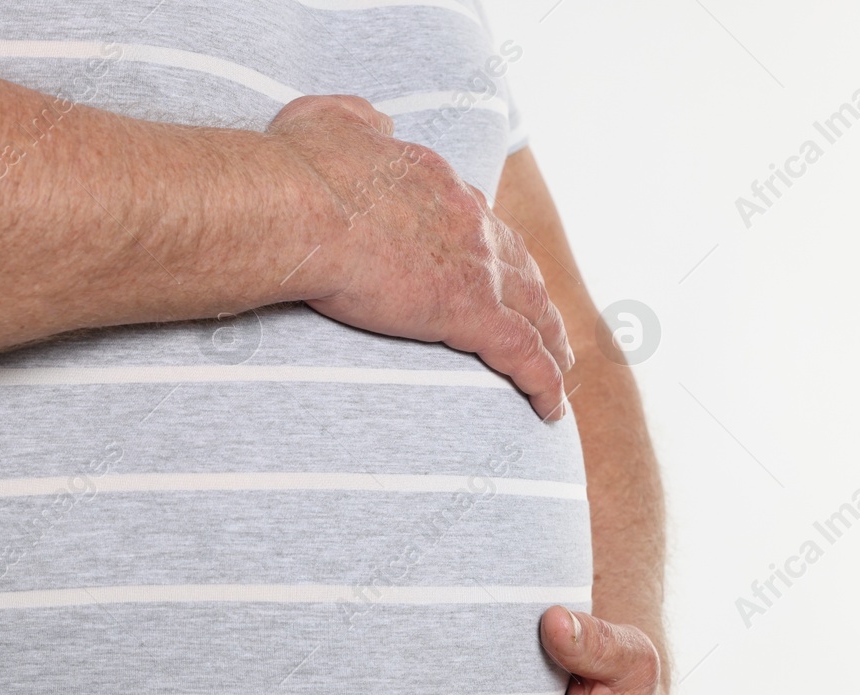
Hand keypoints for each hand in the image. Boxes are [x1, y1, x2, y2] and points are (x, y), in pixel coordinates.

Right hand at [266, 95, 571, 420]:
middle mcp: (468, 221)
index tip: (492, 264)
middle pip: (517, 263)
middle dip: (533, 293)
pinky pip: (522, 354)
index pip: (475, 219)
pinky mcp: (471, 313)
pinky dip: (543, 382)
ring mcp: (475, 268)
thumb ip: (359, 122)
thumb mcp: (330, 121)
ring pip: (532, 310)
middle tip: (545, 319)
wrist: (299, 209)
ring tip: (561, 364)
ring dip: (551, 339)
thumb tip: (378, 125)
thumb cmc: (300, 169)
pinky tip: (552, 407)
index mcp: (436, 181)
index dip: (489, 246)